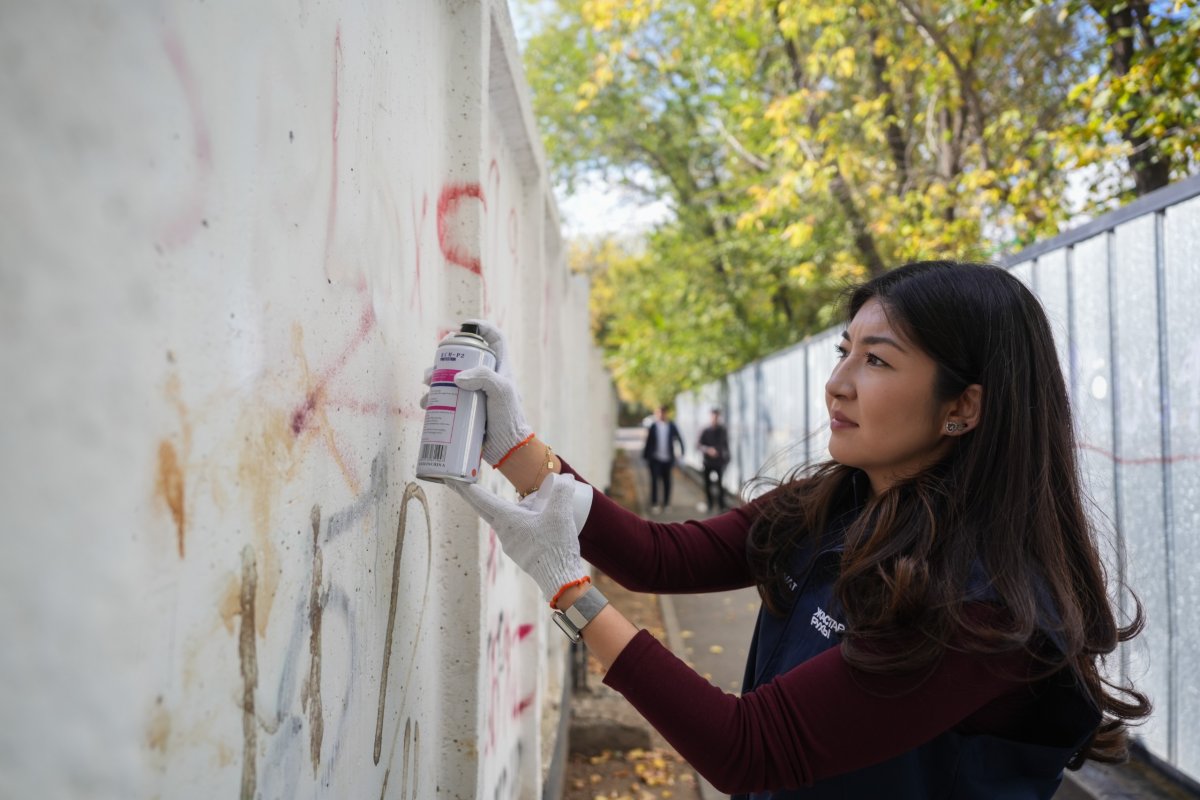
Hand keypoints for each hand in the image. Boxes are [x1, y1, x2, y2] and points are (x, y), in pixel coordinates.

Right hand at [418, 321, 533, 465]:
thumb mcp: (501, 391)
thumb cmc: (509, 417)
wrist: (506, 448)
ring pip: (450, 377)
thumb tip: (456, 377)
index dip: (483, 328)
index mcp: (501, 368)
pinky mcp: (465, 408)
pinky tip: (426, 404)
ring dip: (434, 377)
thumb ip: (483, 377)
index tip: (465, 325)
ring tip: (427, 383)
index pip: (495, 339)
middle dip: (446, 356)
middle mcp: (487, 377)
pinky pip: (446, 399)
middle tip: (435, 362)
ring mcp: (475, 393)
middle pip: (464, 357)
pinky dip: (433, 399)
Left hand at [449, 473, 588, 603]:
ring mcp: (510, 544)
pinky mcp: (519, 552)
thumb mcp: (561, 513)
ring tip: (541, 506)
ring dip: (516, 508)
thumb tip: (565, 479)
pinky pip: (519, 530)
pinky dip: (526, 521)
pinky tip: (544, 522)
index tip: (450, 477)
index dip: (464, 485)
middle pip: (483, 508)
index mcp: (507, 520)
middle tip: (454, 482)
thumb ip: (562, 491)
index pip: (480, 498)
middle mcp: (503, 532)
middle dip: (468, 494)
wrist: (560, 580)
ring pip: (508, 518)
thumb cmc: (556, 546)